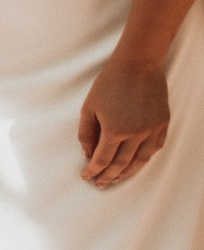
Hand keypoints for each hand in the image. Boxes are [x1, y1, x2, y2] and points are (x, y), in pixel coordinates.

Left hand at [79, 55, 170, 186]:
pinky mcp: (163, 123)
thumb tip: (87, 154)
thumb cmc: (109, 84)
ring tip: (116, 179)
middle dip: (108, 177)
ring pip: (140, 161)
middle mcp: (136, 133)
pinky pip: (155, 148)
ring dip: (127, 173)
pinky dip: (144, 158)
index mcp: (114, 130)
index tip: (86, 176)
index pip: (102, 160)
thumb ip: (86, 134)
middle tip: (100, 184)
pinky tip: (135, 163)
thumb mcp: (89, 108)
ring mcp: (152, 129)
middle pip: (121, 165)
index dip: (93, 171)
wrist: (138, 65)